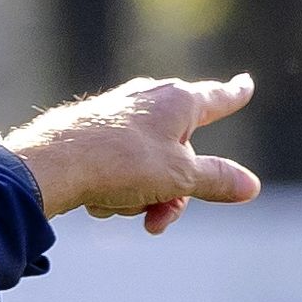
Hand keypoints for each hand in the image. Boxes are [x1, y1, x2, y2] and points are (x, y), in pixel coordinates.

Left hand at [0, 75, 260, 234]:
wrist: (50, 165)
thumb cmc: (121, 162)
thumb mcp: (180, 178)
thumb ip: (217, 181)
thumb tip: (250, 186)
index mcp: (178, 101)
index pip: (218, 98)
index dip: (235, 93)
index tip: (245, 82)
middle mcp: (147, 101)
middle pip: (180, 155)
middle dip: (172, 194)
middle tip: (159, 219)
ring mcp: (116, 117)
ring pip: (146, 170)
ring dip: (139, 198)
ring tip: (119, 204)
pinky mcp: (89, 135)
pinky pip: (115, 172)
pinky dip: (111, 191)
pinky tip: (94, 200)